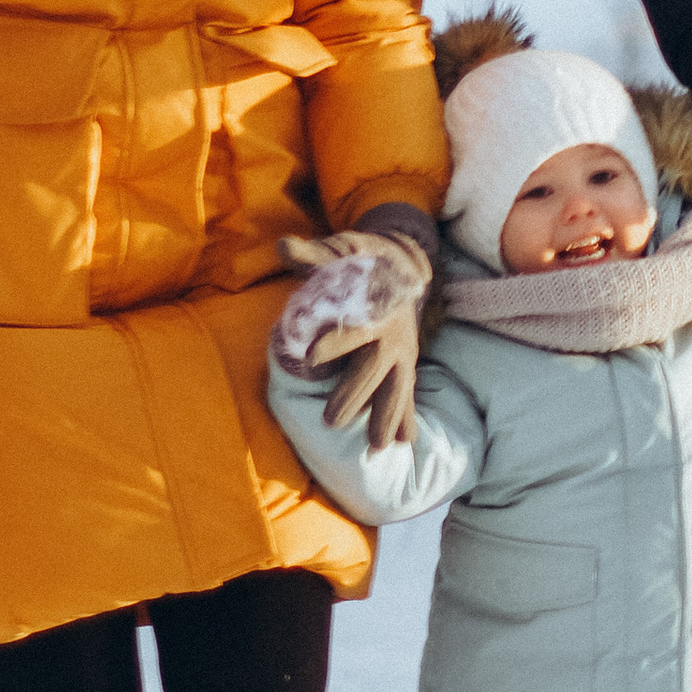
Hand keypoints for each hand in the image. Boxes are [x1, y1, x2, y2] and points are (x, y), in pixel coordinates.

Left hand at [274, 212, 435, 449]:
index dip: (334, 341)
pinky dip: (408, 418)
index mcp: (374, 308)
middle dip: (354, 394)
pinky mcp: (406, 364)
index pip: (353, 326)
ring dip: (387, 416)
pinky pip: (409, 394)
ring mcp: (402, 353)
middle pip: (373, 368)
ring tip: (375, 446)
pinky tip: (405, 443)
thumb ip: (309, 254)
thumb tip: (283, 244)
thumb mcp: (336, 254)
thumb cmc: (359, 262)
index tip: (310, 356)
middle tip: (331, 421)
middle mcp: (392, 334)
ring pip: (397, 388)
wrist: (402, 265)